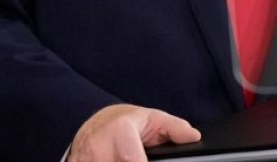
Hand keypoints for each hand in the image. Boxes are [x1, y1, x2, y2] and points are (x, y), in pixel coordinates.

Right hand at [69, 104, 200, 161]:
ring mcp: (82, 158)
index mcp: (120, 130)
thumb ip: (175, 129)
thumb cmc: (129, 123)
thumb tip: (193, 136)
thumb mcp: (155, 119)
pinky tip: (115, 161)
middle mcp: (97, 145)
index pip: (132, 160)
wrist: (98, 123)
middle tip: (140, 158)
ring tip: (127, 158)